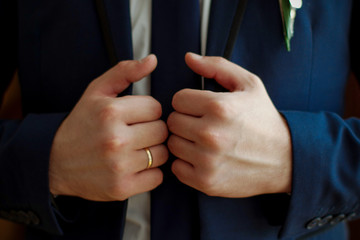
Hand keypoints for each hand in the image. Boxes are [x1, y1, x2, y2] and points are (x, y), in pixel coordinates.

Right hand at [49, 55, 168, 200]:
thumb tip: (152, 60)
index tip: (135, 117)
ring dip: (153, 151)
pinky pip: (157, 177)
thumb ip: (125, 72)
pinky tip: (134, 166)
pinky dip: (150, 172)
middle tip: (136, 133)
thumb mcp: (96, 92)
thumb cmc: (81, 124)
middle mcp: (116, 139)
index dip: (147, 111)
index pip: (156, 108)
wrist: (55, 162)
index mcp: (111, 112)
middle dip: (152, 130)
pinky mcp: (122, 188)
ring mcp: (119, 166)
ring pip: (163, 154)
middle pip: (162, 131)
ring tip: (135, 149)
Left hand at [167, 53, 291, 197]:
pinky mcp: (206, 181)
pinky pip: (176, 168)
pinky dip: (186, 163)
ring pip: (172, 144)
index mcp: (219, 107)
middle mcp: (211, 134)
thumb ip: (217, 66)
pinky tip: (203, 158)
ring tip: (204, 141)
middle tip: (203, 124)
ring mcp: (207, 161)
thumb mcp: (248, 84)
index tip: (201, 108)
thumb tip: (189, 58)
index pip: (177, 99)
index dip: (189, 102)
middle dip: (186, 120)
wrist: (284, 159)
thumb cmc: (263, 120)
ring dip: (184, 141)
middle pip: (173, 122)